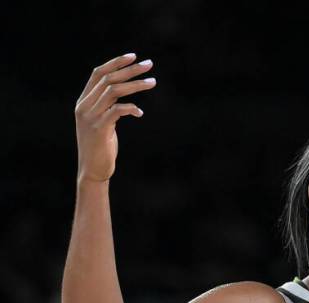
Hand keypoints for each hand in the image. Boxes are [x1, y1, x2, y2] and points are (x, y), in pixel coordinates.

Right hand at [75, 53, 155, 182]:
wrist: (93, 170)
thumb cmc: (102, 146)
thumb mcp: (103, 122)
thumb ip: (107, 106)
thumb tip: (123, 93)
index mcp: (84, 101)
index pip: (98, 74)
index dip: (116, 63)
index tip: (134, 56)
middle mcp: (84, 106)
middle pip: (108, 78)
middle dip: (130, 70)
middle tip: (150, 65)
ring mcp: (90, 117)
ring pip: (113, 91)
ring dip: (136, 85)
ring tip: (153, 82)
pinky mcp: (99, 129)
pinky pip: (117, 110)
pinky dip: (131, 108)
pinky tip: (140, 112)